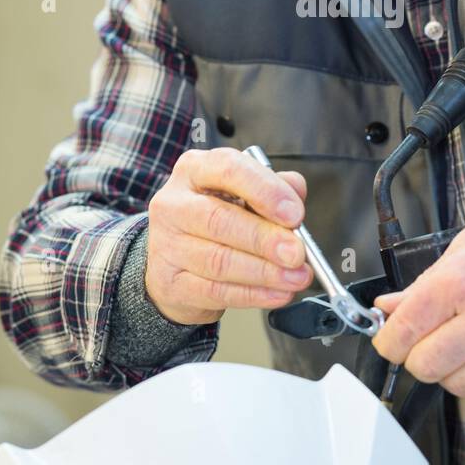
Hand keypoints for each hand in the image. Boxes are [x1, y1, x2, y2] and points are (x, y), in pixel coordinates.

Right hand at [145, 147, 312, 323]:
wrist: (176, 262)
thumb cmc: (217, 220)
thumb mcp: (243, 193)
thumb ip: (273, 186)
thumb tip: (295, 191)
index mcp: (195, 170)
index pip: (228, 169)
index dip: (265, 191)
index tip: (294, 214)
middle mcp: (174, 203)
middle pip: (220, 220)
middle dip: (265, 239)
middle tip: (297, 253)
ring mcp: (167, 245)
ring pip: (219, 261)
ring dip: (265, 272)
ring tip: (297, 277)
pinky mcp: (170, 282)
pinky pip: (215, 291)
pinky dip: (253, 295)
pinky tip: (278, 293)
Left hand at [371, 181, 464, 401]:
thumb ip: (426, 282)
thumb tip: (390, 308)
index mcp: (463, 280)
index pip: (403, 332)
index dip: (388, 340)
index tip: (389, 340)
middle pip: (426, 367)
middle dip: (418, 355)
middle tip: (428, 339)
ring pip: (459, 387)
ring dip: (454, 369)